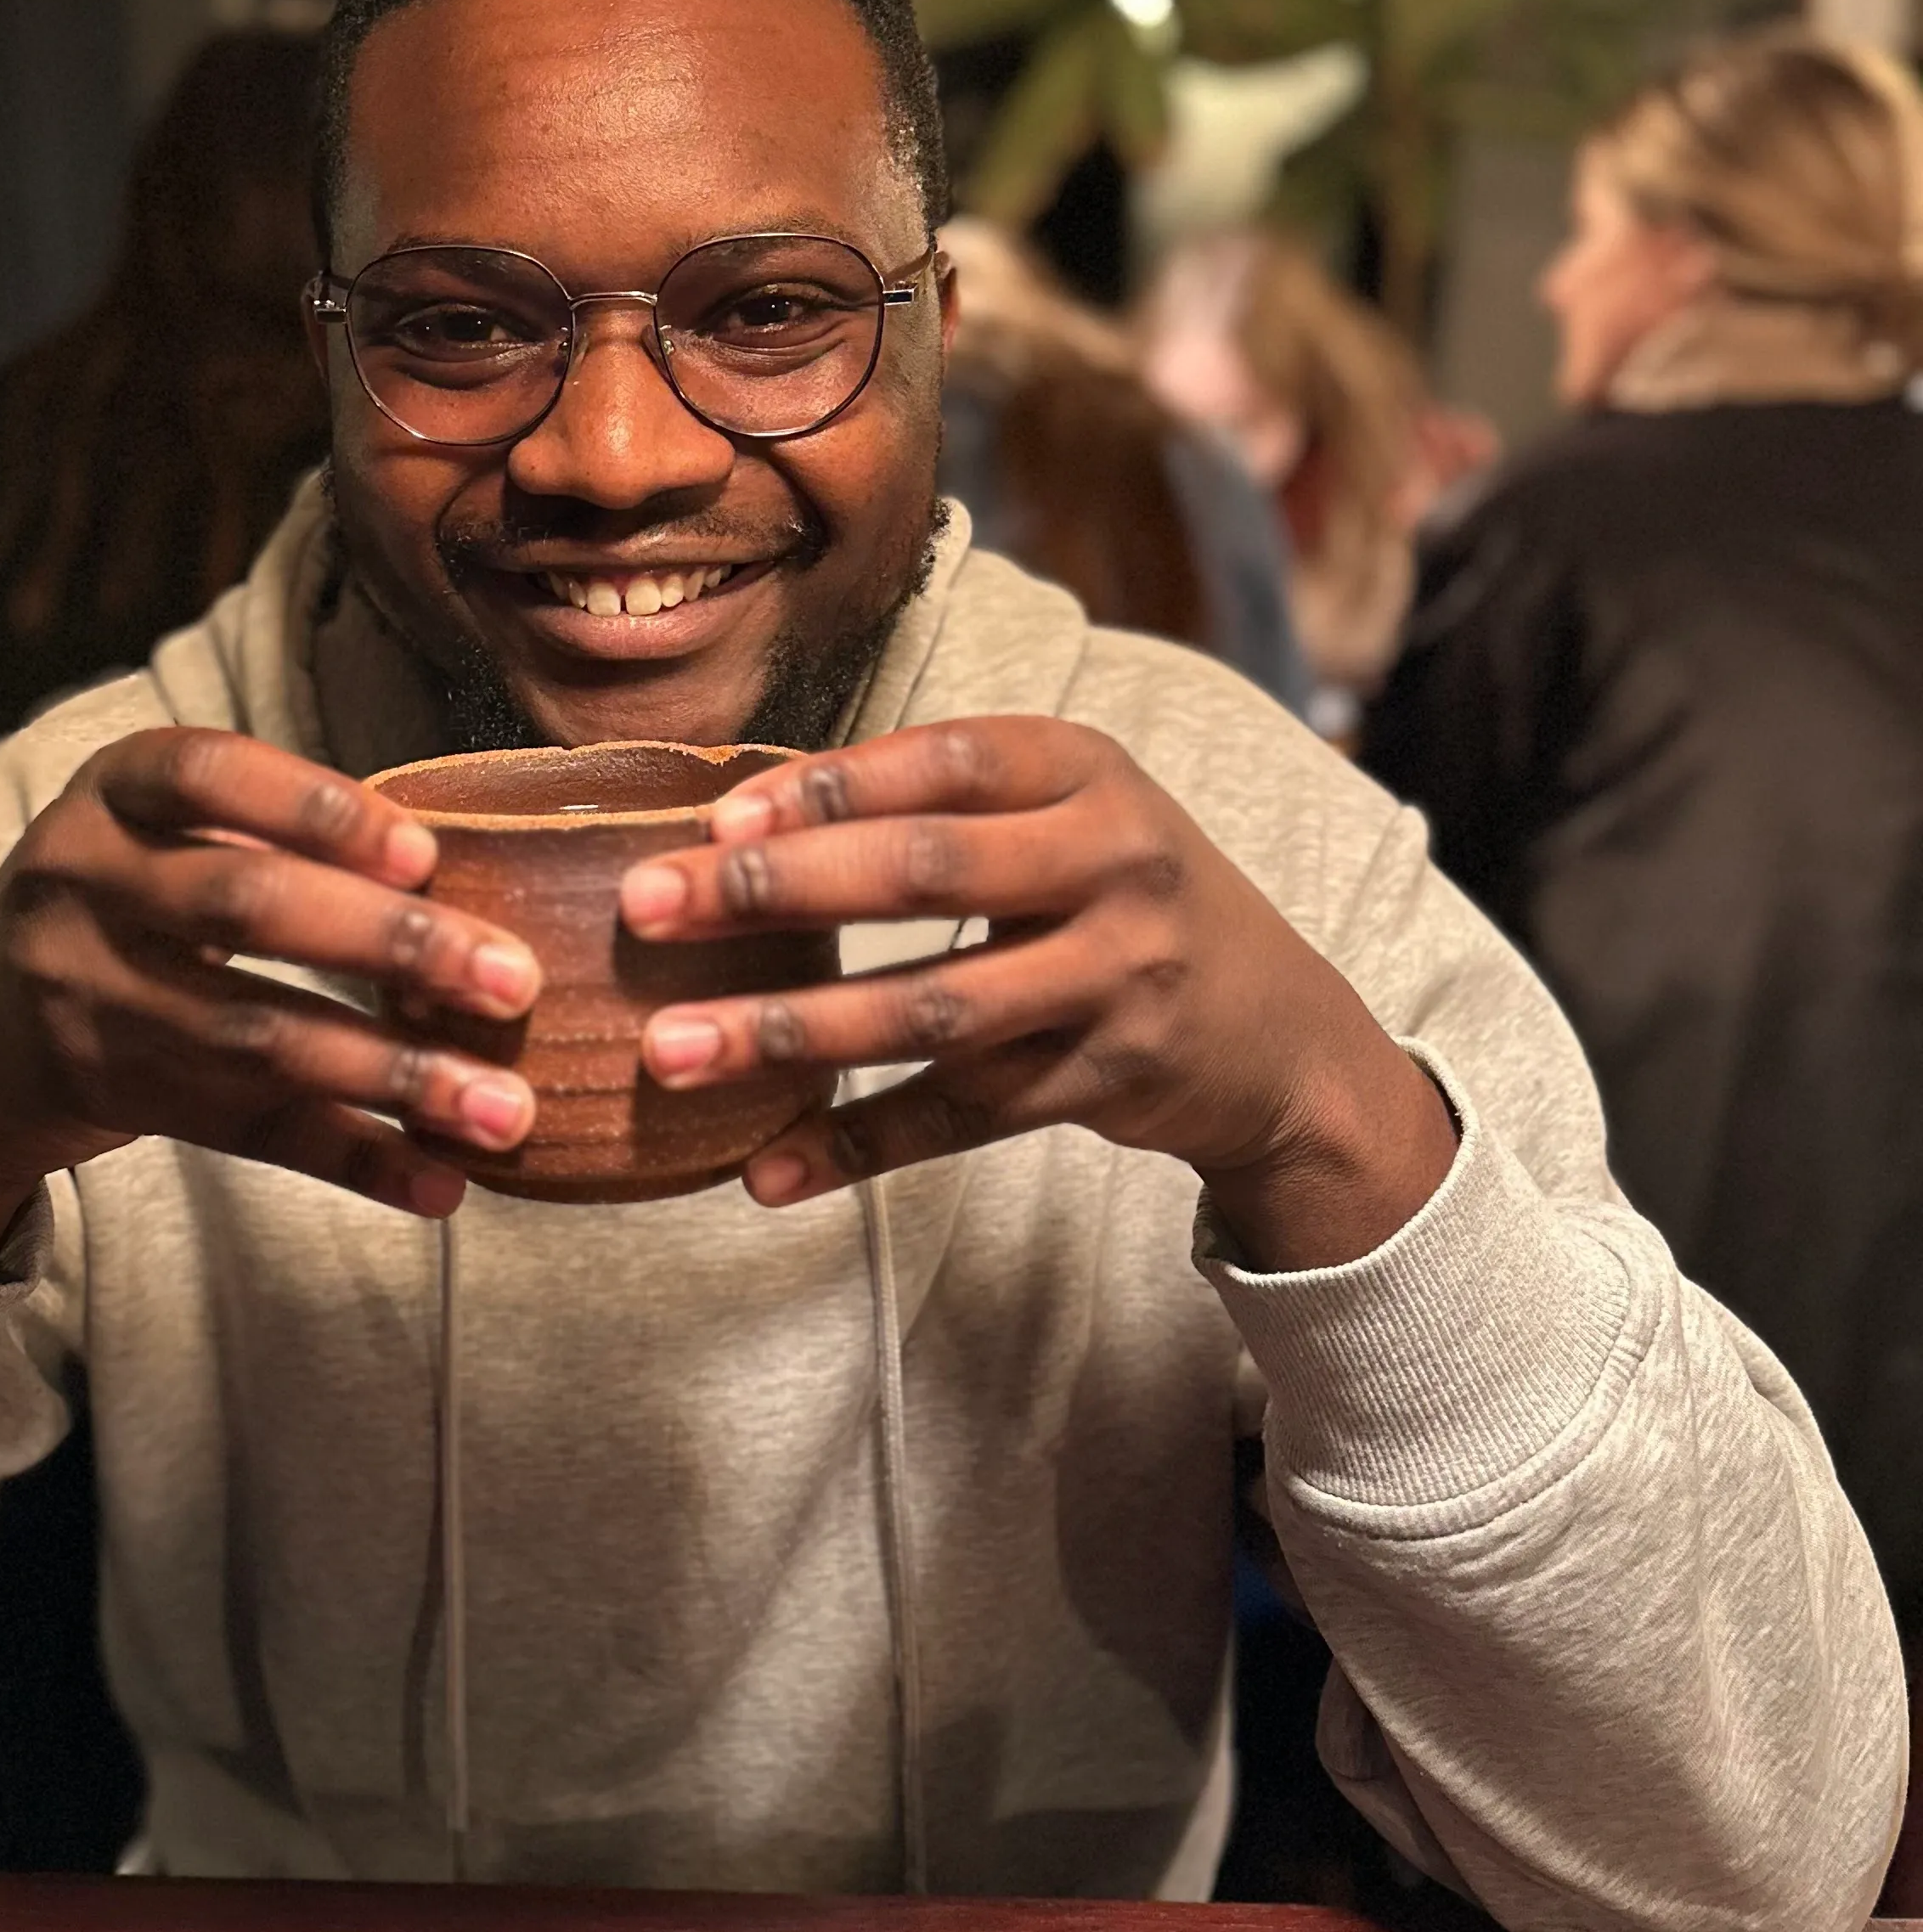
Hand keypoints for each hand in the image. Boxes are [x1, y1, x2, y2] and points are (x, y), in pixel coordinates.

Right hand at [0, 729, 543, 1273]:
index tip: (424, 850)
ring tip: (505, 1107)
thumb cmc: (113, 908)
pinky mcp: (116, 1097)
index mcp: (106, 796)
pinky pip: (250, 1132)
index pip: (204, 774)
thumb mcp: (147, 834)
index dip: (316, 808)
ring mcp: (88, 1001)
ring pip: (255, 1039)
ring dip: (393, 1077)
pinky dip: (355, 1160)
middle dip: (391, 946)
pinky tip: (441, 1183)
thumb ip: (268, 830)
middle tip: (512, 980)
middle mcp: (81, 887)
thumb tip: (469, 863)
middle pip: (243, 909)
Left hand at [617, 717, 1454, 1268]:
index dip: (826, 788)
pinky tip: (766, 1168)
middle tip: (652, 907)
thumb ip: (941, 805)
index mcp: (1089, 772)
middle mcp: (1115, 865)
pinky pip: (956, 1119)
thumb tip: (739, 819)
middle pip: (925, 874)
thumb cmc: (1123, 895)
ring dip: (792, 1031)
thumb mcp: (1069, 813)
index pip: (943, 763)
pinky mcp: (1103, 1083)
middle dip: (776, 890)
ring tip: (676, 1051)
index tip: (713, 817)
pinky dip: (855, 1147)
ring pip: (931, 1011)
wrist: (1280, 1033)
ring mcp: (1116, 980)